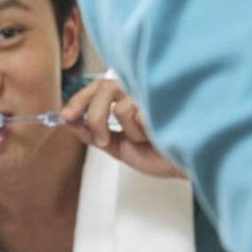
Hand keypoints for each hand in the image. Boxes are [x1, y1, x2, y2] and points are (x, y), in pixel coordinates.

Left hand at [60, 79, 185, 178]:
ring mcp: (152, 92)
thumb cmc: (159, 154)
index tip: (65, 116)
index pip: (98, 85)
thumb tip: (69, 123)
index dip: (79, 98)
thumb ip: (92, 134)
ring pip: (119, 106)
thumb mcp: (117, 146)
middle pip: (103, 88)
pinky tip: (157, 135)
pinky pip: (136, 114)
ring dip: (127, 132)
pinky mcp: (163, 99)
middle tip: (100, 139)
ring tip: (144, 139)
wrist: (186, 166)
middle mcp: (139, 89)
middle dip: (94, 116)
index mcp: (127, 97)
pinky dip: (141, 132)